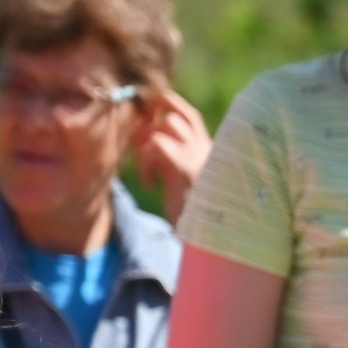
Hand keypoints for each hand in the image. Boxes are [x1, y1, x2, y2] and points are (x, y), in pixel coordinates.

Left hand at [132, 87, 212, 222]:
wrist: (210, 239)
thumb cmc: (194, 217)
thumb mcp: (187, 184)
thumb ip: (176, 162)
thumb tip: (148, 145)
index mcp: (207, 150)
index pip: (188, 114)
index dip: (167, 108)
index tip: (147, 123)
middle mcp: (205, 147)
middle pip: (176, 110)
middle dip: (150, 119)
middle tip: (138, 144)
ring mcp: (197, 155)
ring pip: (166, 124)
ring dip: (147, 142)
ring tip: (145, 169)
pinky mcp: (184, 168)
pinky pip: (156, 146)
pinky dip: (145, 164)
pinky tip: (149, 185)